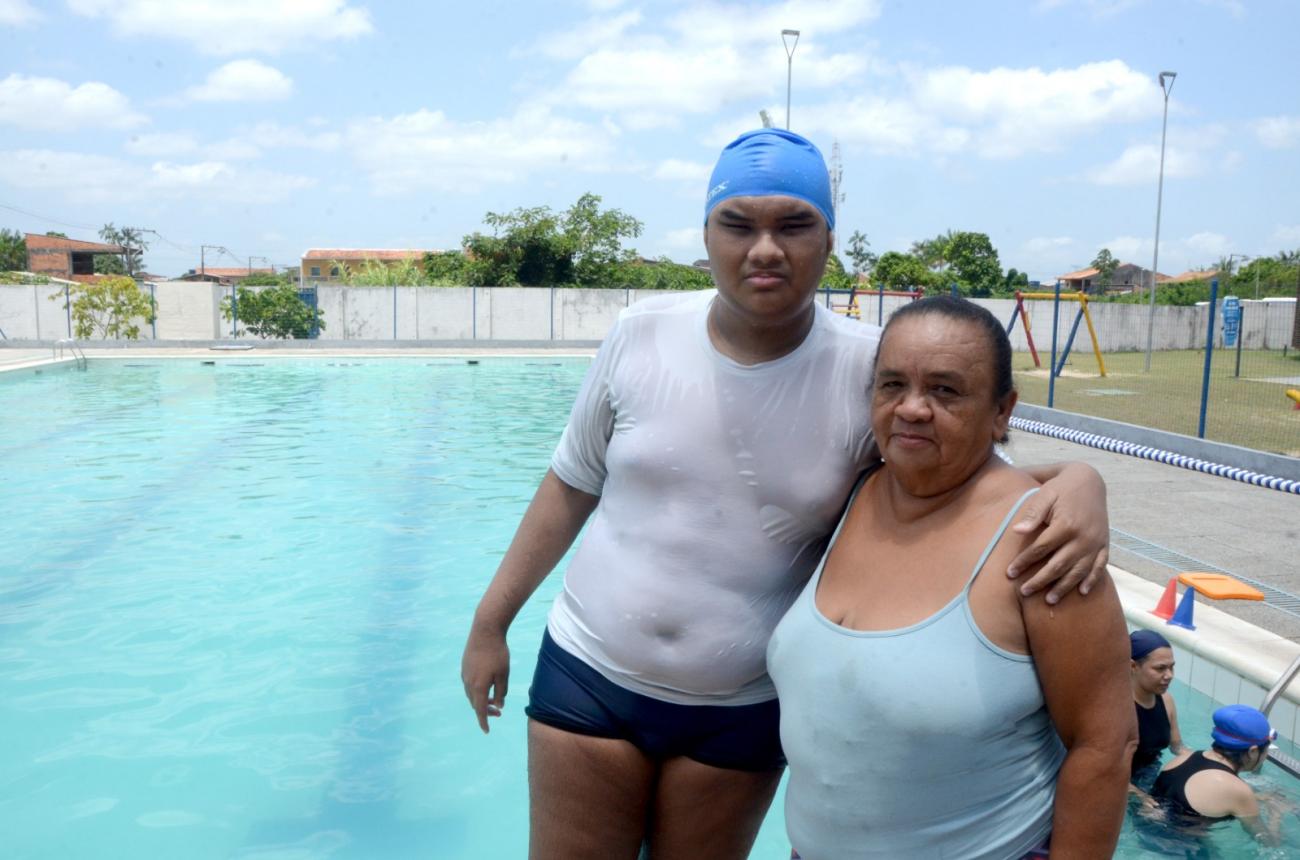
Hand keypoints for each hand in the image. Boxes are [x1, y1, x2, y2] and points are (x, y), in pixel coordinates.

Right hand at [461, 621, 510, 733]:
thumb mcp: (504, 674)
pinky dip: (477, 690)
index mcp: (478, 687)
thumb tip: (498, 705)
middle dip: (485, 710)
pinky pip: (469, 684)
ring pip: (471, 694)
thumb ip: (501, 692)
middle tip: (498, 713)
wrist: (485, 630)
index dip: (484, 721)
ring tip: (494, 700)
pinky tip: (486, 685)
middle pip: (475, 703)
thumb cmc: (497, 653)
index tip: (487, 731)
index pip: (480, 710)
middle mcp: (468, 683)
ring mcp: (464, 674)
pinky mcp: (464, 666)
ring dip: (481, 700)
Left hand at [1008, 463, 1108, 603]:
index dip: (1024, 562)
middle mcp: (1083, 537)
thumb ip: (1033, 513)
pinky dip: (1092, 579)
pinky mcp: (1104, 543)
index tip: (1009, 573)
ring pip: (1079, 570)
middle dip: (1040, 580)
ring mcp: (1095, 542)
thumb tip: (1017, 531)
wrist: (1091, 479)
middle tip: (1024, 591)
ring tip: (1050, 600)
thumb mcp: (1045, 494)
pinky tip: (1083, 592)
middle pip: (1059, 565)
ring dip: (1064, 587)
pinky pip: (1100, 565)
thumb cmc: (1061, 487)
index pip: (1041, 549)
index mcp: (1066, 524)